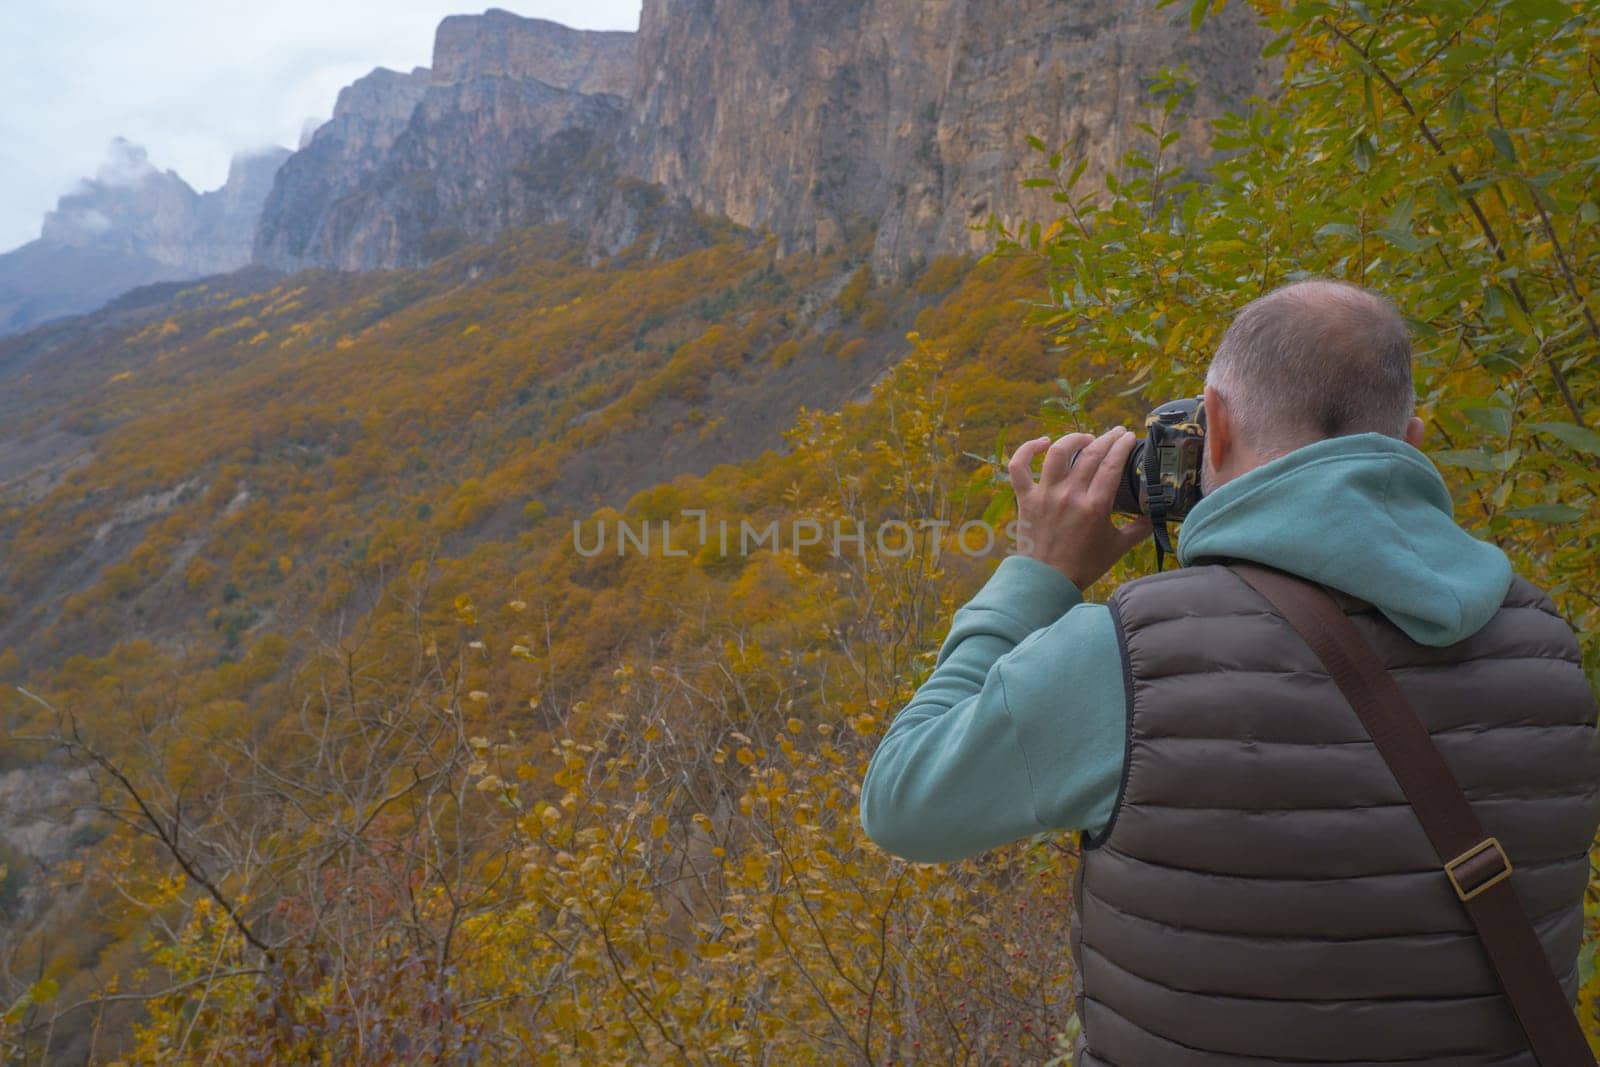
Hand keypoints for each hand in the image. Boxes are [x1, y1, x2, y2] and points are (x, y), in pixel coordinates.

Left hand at [1007, 426, 1152, 589]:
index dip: (1122, 446)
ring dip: (1073, 439)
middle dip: (1107, 438)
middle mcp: (1069, 495)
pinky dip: (1027, 449)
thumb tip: (1155, 516)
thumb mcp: (1118, 547)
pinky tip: (1043, 442)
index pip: (1112, 465)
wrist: (1048, 580)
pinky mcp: (1026, 498)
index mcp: (1094, 506)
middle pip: (1090, 454)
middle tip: (1116, 433)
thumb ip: (1139, 529)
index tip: (1129, 437)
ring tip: (1086, 438)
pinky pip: (1019, 466)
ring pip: (1057, 452)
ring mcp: (1045, 495)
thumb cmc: (1084, 565)